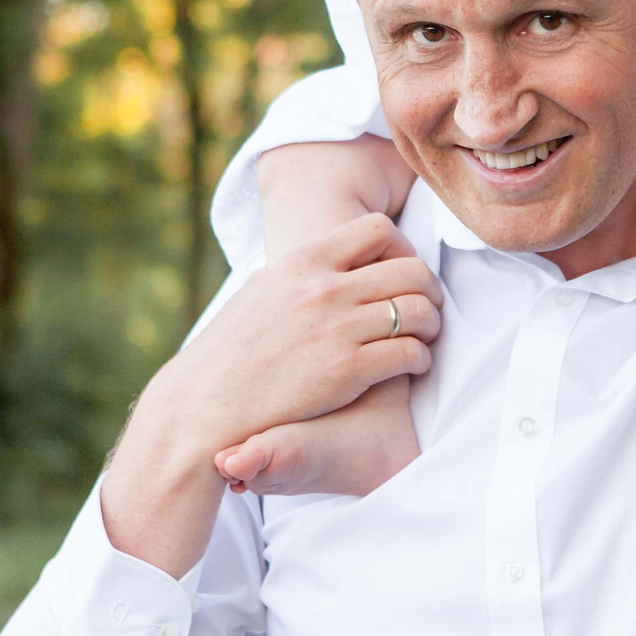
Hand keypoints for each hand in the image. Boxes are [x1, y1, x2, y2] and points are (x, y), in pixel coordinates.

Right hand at [102, 212, 442, 574]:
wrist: (204, 406)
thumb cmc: (228, 354)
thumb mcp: (257, 291)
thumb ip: (294, 273)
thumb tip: (319, 258)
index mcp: (301, 261)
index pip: (377, 229)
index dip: (401, 248)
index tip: (399, 272)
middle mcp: (323, 288)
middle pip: (410, 268)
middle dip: (427, 287)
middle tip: (427, 306)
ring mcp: (337, 328)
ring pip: (418, 309)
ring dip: (431, 322)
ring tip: (425, 336)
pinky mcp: (347, 370)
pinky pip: (410, 352)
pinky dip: (421, 357)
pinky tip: (412, 366)